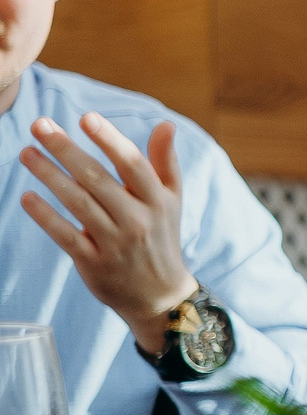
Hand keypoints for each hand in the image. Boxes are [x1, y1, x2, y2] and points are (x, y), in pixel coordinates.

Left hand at [19, 114, 196, 349]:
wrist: (160, 296)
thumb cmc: (161, 237)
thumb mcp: (171, 200)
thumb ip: (164, 162)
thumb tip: (165, 124)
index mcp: (157, 200)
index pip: (132, 165)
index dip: (110, 140)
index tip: (86, 118)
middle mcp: (138, 220)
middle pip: (97, 179)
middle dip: (66, 149)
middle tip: (40, 125)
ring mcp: (115, 242)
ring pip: (78, 203)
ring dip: (49, 175)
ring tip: (26, 153)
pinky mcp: (94, 263)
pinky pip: (66, 235)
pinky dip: (46, 216)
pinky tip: (28, 197)